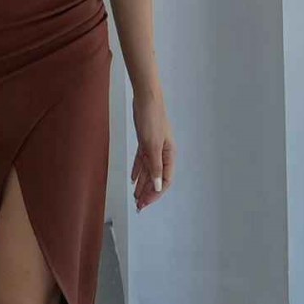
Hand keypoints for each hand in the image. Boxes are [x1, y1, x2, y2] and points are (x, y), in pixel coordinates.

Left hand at [130, 90, 173, 210]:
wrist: (145, 98)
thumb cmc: (152, 118)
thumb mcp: (153, 144)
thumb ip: (155, 166)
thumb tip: (158, 186)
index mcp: (169, 154)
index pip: (165, 180)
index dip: (156, 193)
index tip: (146, 202)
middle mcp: (163, 153)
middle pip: (156, 177)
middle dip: (148, 192)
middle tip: (139, 205)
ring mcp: (154, 147)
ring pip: (149, 170)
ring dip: (142, 184)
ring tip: (136, 196)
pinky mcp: (145, 141)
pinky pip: (142, 160)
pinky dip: (138, 170)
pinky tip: (133, 179)